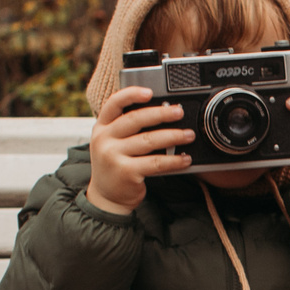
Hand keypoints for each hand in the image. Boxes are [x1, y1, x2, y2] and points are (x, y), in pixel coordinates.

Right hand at [86, 86, 192, 213]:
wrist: (107, 198)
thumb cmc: (115, 166)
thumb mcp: (111, 142)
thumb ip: (126, 128)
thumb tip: (161, 112)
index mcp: (101, 127)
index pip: (114, 103)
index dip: (132, 94)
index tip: (150, 92)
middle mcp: (104, 139)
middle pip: (135, 119)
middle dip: (161, 114)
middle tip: (179, 111)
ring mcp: (113, 156)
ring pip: (149, 140)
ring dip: (173, 136)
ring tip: (189, 135)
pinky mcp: (126, 172)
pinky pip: (156, 162)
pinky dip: (173, 160)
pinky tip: (185, 159)